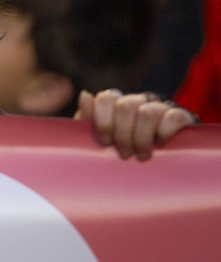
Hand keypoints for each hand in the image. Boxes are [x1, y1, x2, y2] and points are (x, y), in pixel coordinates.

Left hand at [75, 89, 196, 160]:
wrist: (152, 171)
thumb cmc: (118, 151)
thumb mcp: (98, 138)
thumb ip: (87, 117)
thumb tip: (85, 94)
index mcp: (116, 102)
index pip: (106, 99)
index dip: (104, 122)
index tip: (106, 142)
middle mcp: (137, 100)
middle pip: (125, 107)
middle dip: (123, 135)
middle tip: (125, 155)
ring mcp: (159, 107)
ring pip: (148, 113)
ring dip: (142, 138)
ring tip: (142, 155)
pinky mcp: (181, 117)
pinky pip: (173, 117)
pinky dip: (164, 133)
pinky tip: (160, 145)